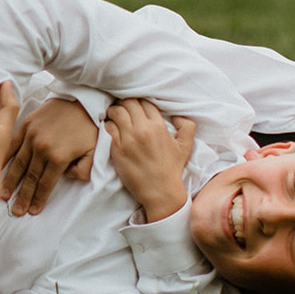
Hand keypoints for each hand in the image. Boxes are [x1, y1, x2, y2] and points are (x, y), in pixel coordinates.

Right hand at [2, 96, 98, 216]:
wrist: (83, 99)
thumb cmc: (90, 127)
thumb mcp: (94, 152)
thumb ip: (82, 170)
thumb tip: (67, 177)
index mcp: (59, 157)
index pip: (45, 184)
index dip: (38, 199)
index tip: (32, 211)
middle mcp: (42, 147)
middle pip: (29, 178)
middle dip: (22, 196)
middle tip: (16, 211)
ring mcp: (32, 135)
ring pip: (18, 163)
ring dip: (10, 181)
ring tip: (3, 195)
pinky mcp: (27, 124)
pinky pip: (13, 144)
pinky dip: (5, 157)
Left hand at [104, 99, 194, 222]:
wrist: (160, 192)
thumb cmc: (172, 168)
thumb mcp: (186, 146)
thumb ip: (187, 126)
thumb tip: (177, 114)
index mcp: (158, 126)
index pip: (144, 102)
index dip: (140, 102)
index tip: (137, 107)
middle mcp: (142, 130)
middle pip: (128, 102)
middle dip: (126, 103)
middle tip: (125, 109)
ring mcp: (127, 139)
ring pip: (116, 111)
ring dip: (115, 111)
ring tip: (116, 116)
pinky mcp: (116, 148)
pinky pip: (107, 127)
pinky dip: (108, 124)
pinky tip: (112, 128)